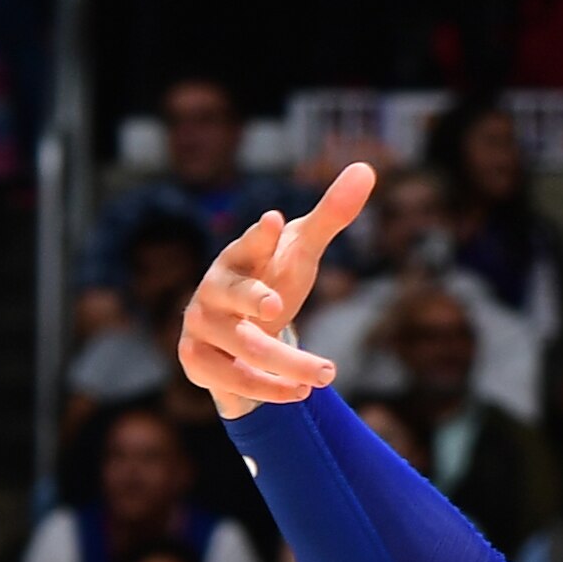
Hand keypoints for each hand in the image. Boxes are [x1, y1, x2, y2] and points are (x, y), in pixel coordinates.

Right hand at [181, 165, 371, 416]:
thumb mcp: (301, 250)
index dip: (259, 236)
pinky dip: (269, 388)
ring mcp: (201, 325)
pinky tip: (299, 393)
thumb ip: (331, 215)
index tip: (275, 222)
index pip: (248, 243)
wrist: (233, 331)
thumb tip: (367, 169)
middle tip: (280, 305)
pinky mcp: (196, 361)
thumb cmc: (270, 279)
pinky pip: (233, 379)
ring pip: (244, 346)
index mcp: (240, 256)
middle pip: (239, 297)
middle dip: (259, 302)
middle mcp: (214, 289)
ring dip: (286, 363)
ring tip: (327, 374)